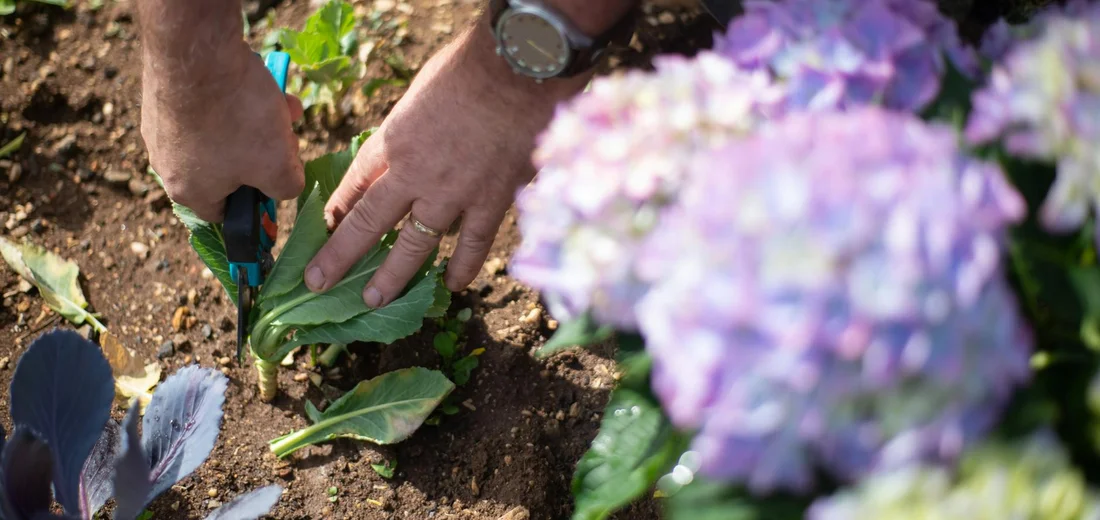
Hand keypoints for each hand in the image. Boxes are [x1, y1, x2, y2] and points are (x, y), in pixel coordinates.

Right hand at [140, 44, 304, 222]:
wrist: (197, 50)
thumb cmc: (238, 119)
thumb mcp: (278, 165)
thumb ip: (286, 188)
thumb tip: (283, 186)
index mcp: (189, 190)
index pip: (225, 213)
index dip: (256, 202)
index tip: (277, 181)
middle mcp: (165, 163)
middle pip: (228, 169)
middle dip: (263, 153)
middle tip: (286, 137)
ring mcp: (160, 126)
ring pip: (222, 133)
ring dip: (256, 122)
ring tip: (282, 105)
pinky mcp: (161, 94)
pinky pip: (206, 105)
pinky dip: (233, 98)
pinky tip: (258, 81)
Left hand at [303, 23, 588, 307]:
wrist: (518, 69)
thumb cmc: (468, 69)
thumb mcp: (418, 93)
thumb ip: (409, 127)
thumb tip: (407, 150)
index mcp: (391, 141)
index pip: (353, 185)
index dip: (335, 211)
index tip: (322, 229)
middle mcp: (413, 175)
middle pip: (368, 223)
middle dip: (339, 256)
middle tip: (319, 281)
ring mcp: (452, 194)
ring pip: (414, 246)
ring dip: (391, 276)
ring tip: (372, 300)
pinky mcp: (490, 202)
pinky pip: (472, 245)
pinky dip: (461, 268)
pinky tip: (451, 286)